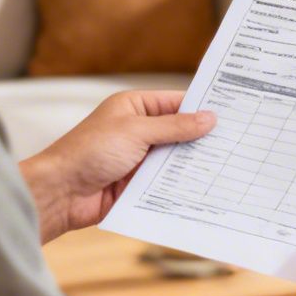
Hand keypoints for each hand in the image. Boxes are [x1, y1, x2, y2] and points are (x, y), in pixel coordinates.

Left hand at [19, 90, 215, 240]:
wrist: (60, 192)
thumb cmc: (88, 152)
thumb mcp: (136, 131)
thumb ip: (174, 126)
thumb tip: (208, 118)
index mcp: (134, 107)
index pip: (176, 103)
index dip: (201, 108)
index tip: (231, 113)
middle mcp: (137, 131)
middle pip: (178, 132)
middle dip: (201, 138)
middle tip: (236, 142)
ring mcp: (138, 159)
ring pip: (174, 159)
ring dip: (192, 164)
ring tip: (228, 166)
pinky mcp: (137, 184)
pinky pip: (165, 182)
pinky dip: (180, 184)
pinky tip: (204, 188)